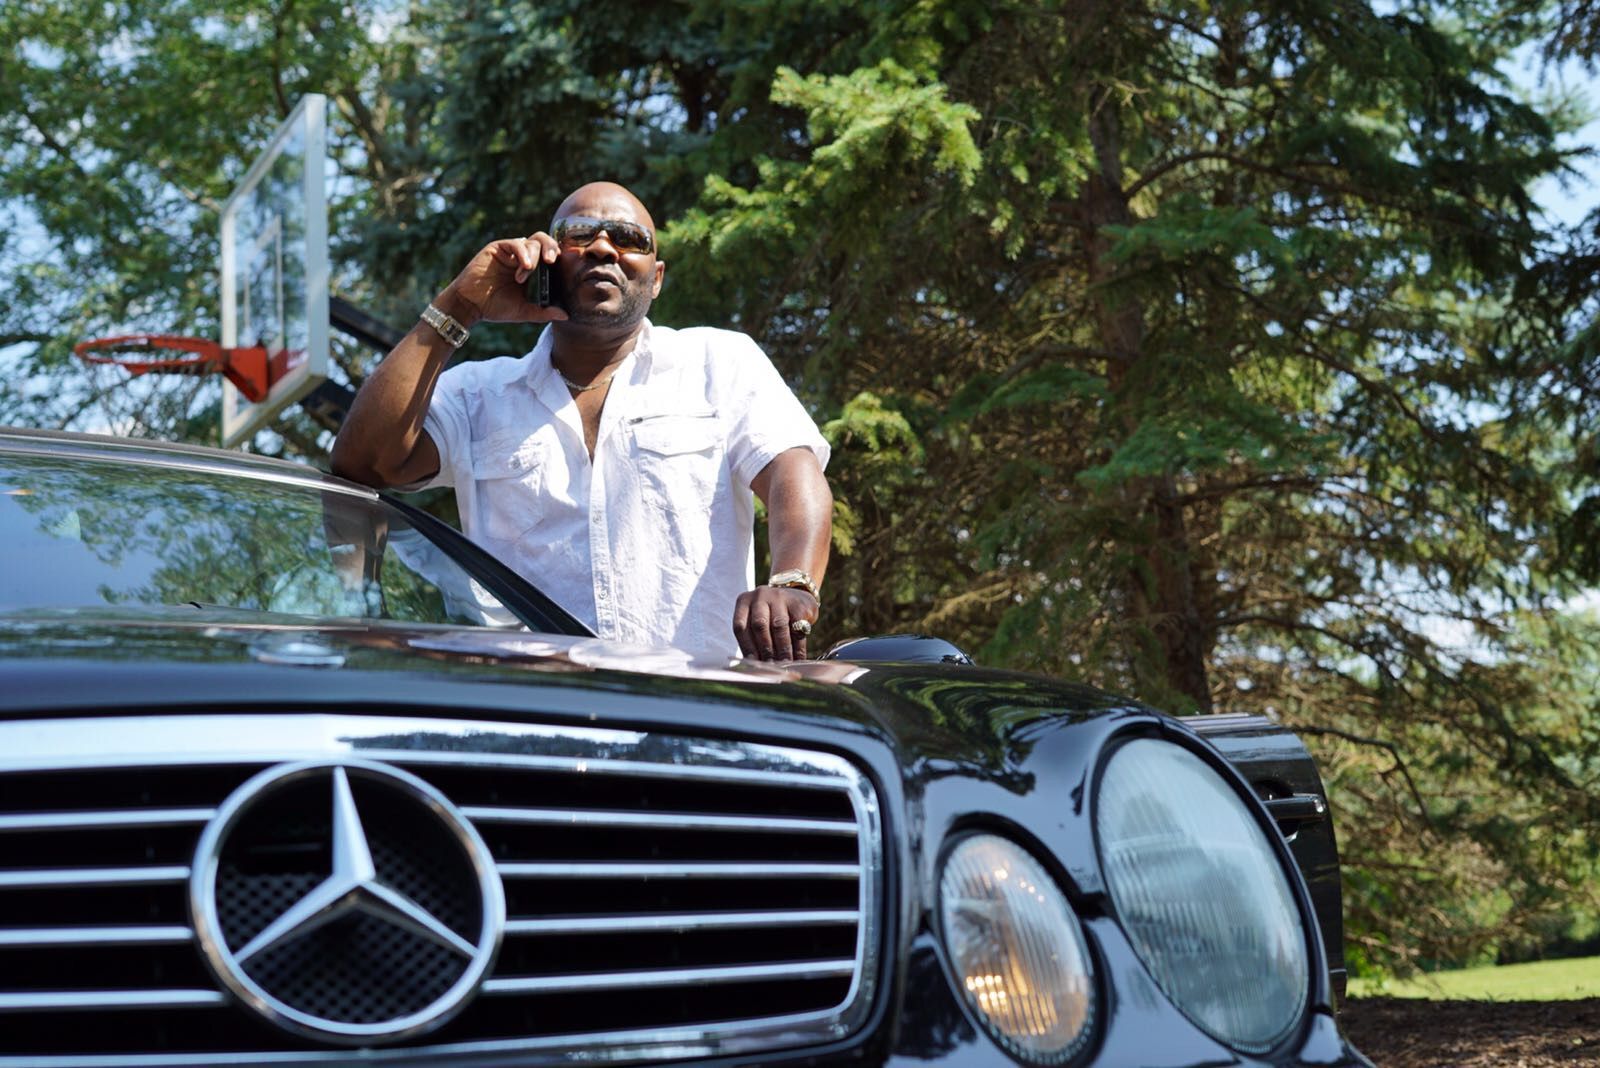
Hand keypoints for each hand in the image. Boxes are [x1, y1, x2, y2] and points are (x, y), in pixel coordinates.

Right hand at [436, 235, 570, 326]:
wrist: (470, 305)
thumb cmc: (495, 308)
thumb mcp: (524, 311)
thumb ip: (544, 312)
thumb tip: (566, 315)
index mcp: (530, 269)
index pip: (549, 254)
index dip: (558, 256)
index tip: (564, 266)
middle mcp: (521, 257)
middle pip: (543, 241)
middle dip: (551, 248)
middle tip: (552, 261)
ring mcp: (510, 251)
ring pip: (531, 241)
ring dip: (533, 255)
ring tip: (528, 271)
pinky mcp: (497, 248)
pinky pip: (515, 243)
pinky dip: (523, 252)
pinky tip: (525, 266)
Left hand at [732, 586, 817, 661]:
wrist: (798, 597)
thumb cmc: (772, 615)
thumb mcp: (759, 620)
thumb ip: (754, 639)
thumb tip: (756, 666)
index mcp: (744, 601)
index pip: (740, 627)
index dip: (746, 647)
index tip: (753, 664)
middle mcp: (760, 596)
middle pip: (759, 625)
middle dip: (765, 649)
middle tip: (771, 666)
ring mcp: (780, 597)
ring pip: (779, 626)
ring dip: (782, 649)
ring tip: (785, 665)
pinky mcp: (798, 604)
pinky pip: (798, 629)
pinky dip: (798, 647)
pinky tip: (798, 659)